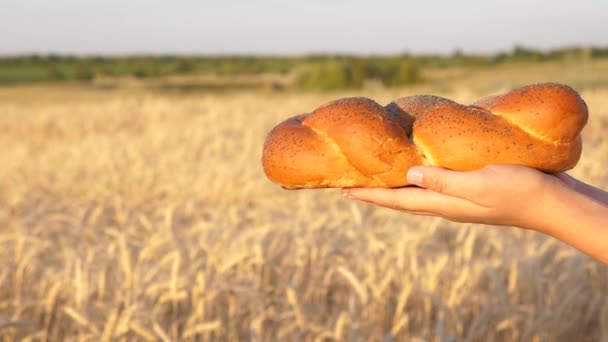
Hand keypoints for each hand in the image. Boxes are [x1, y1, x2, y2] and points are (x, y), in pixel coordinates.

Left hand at [342, 165, 568, 229]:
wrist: (551, 201)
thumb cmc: (517, 191)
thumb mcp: (478, 185)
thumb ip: (443, 181)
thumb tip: (407, 176)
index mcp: (442, 203)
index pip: (396, 200)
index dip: (369, 194)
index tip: (343, 190)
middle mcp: (444, 202)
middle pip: (400, 197)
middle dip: (374, 191)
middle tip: (350, 183)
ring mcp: (457, 196)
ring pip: (415, 191)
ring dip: (393, 185)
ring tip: (376, 176)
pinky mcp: (469, 187)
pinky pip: (433, 183)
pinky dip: (417, 176)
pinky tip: (417, 167)